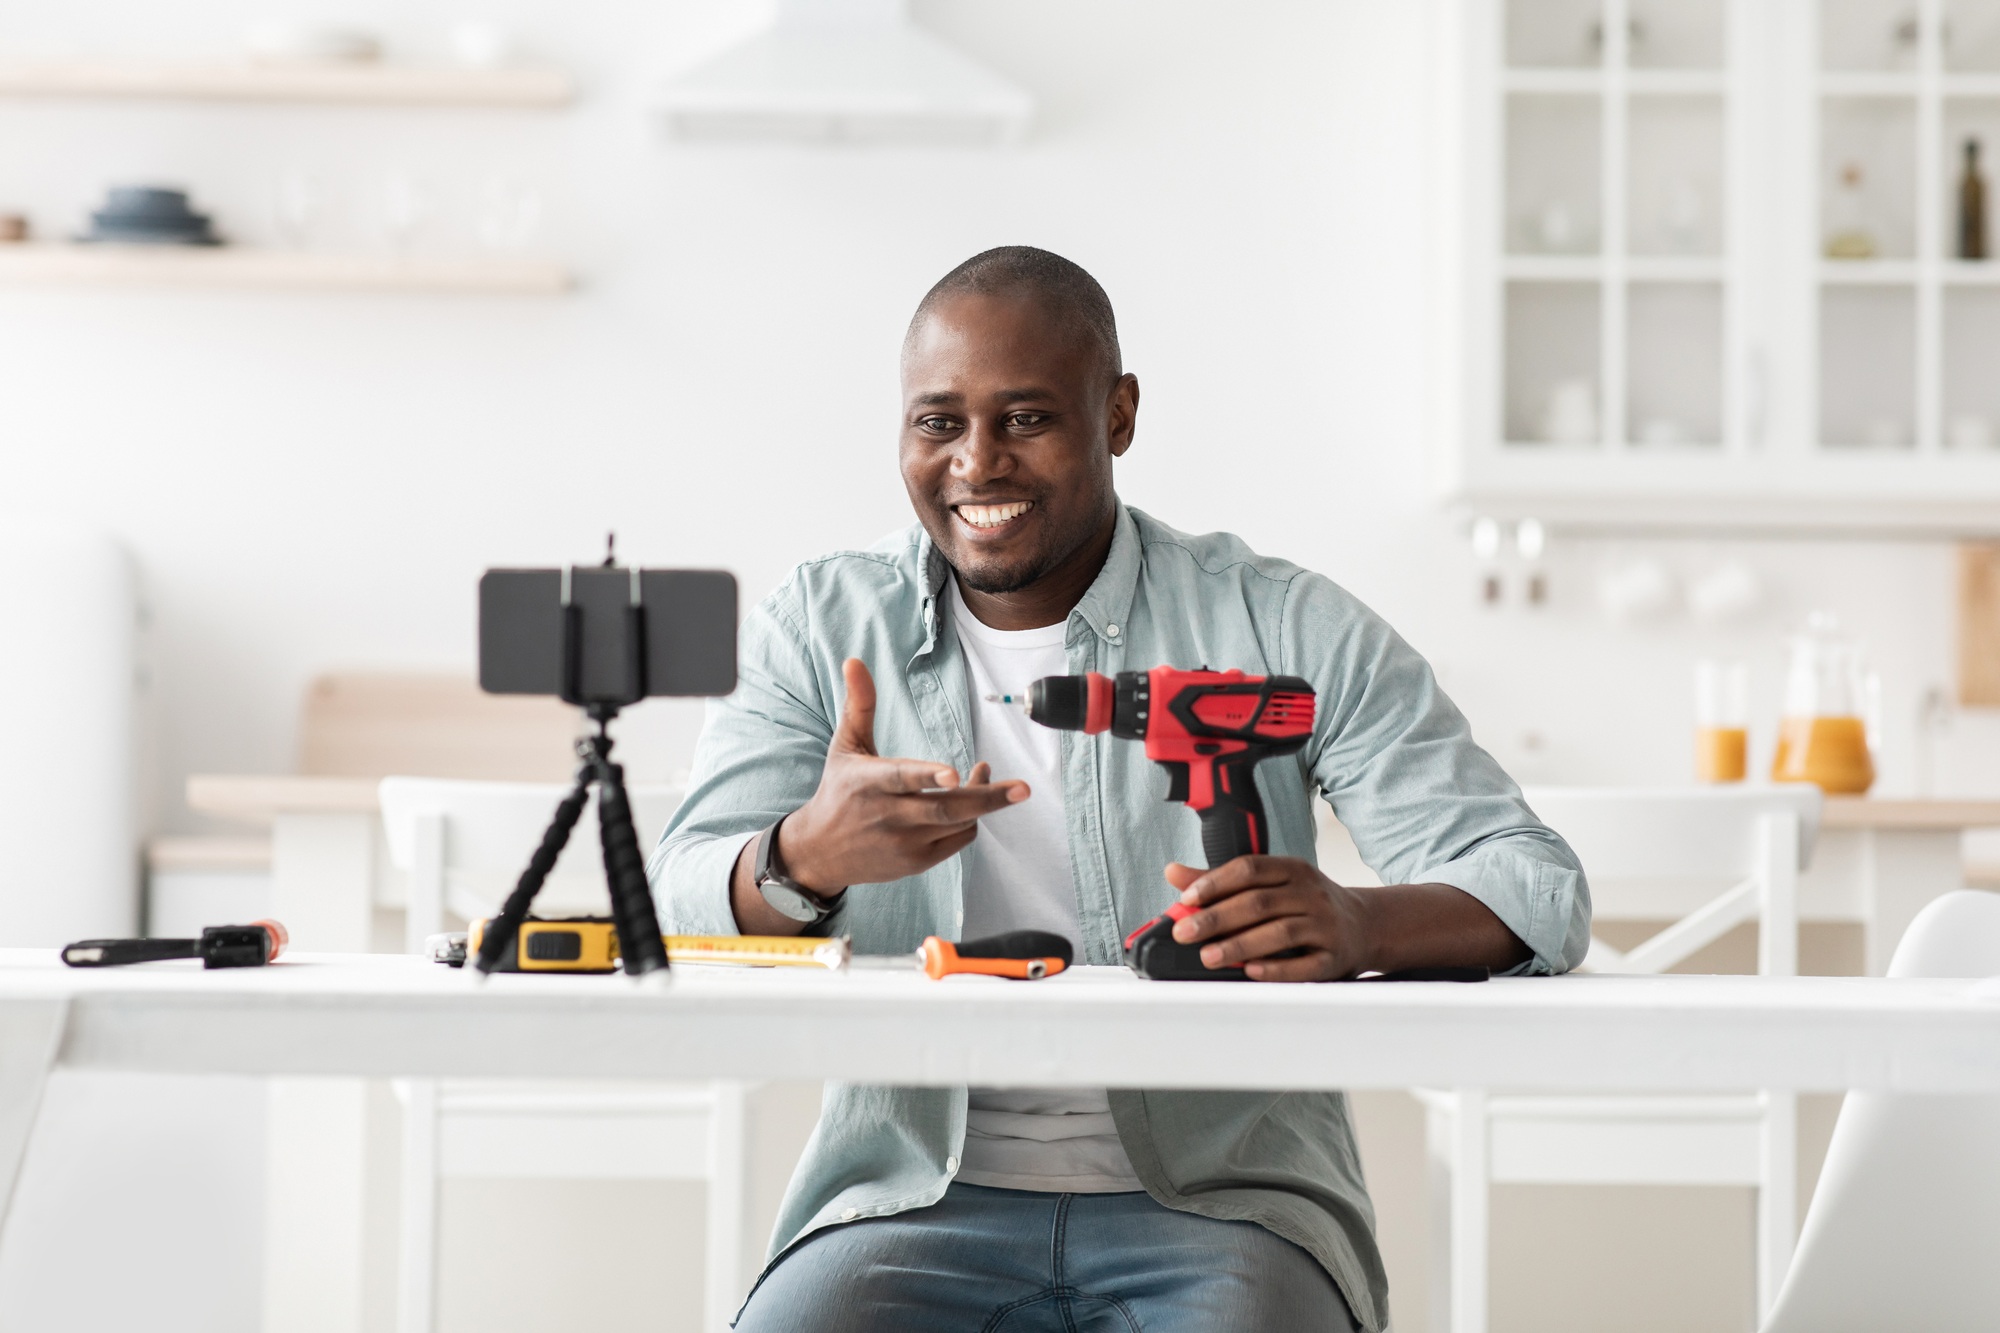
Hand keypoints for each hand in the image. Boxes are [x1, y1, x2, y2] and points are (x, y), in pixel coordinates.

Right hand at [778, 658, 1028, 893]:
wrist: (821, 852)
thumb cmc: (838, 790)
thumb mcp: (845, 746)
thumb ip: (859, 705)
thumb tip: (855, 659)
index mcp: (868, 782)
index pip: (903, 777)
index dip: (929, 775)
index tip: (955, 773)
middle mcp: (887, 815)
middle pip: (944, 808)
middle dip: (988, 798)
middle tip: (1022, 788)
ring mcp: (903, 843)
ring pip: (957, 823)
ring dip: (982, 801)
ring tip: (986, 774)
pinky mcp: (915, 862)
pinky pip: (957, 840)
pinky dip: (971, 821)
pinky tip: (970, 802)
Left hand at [1164, 857, 1373, 981]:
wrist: (1367, 925)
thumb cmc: (1309, 904)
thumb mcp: (1273, 884)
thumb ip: (1222, 881)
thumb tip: (1174, 873)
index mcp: (1293, 870)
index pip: (1250, 869)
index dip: (1216, 882)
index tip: (1187, 898)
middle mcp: (1311, 893)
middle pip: (1258, 902)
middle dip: (1217, 918)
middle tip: (1184, 933)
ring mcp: (1326, 925)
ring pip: (1279, 932)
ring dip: (1240, 945)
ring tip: (1208, 956)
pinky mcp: (1335, 957)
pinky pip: (1305, 965)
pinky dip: (1276, 969)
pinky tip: (1250, 971)